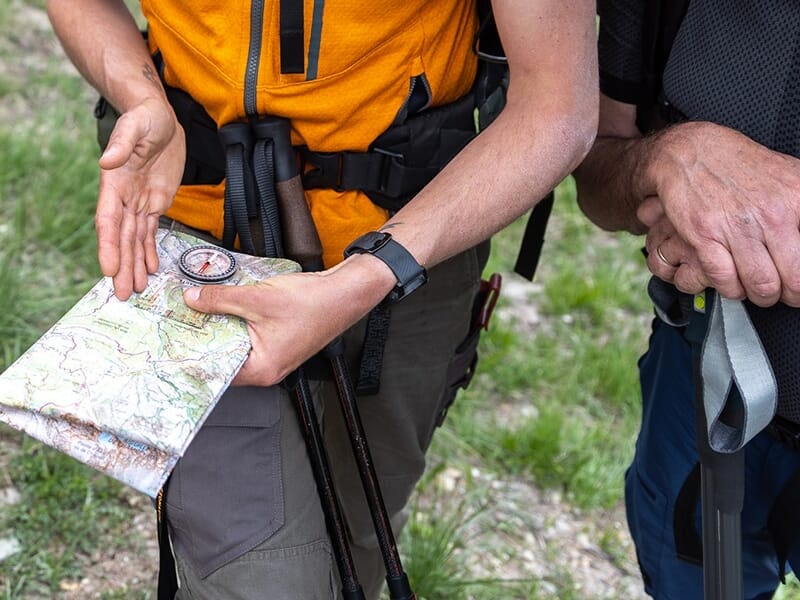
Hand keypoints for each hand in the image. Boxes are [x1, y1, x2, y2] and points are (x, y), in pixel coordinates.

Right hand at [96, 96, 184, 299]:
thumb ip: (123, 143)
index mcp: (115, 183)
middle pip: (121, 238)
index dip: (108, 245)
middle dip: (122, 265)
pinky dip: (149, 251)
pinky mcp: (156, 201)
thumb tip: (107, 161)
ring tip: (134, 289)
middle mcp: (124, 197)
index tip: (108, 268)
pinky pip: (151, 231)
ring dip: (135, 265)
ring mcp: (139, 201)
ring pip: (135, 240)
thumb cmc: (145, 118)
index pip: (108, 220)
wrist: (160, 116)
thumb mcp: (136, 126)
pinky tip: (150, 270)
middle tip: (122, 293)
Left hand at [182, 256, 392, 385]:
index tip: (169, 345)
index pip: (216, 370)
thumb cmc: (312, 303)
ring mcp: (273, 355)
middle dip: (202, 338)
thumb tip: (191, 299)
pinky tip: (222, 306)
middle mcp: (267, 369)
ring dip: (219, 328)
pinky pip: (248, 335)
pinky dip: (235, 322)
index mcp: (262, 369)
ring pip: (235, 344)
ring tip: (195, 313)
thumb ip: (221, 299)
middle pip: (224, 357)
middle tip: (176, 324)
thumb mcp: (258, 298)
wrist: (345, 293)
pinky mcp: (278, 341)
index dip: (192, 356)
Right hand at [637, 121, 799, 306]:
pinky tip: (731, 279)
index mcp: (798, 199)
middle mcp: (772, 214)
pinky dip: (730, 288)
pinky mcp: (705, 236)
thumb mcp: (789, 175)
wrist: (690, 153)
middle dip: (790, 294)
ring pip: (762, 286)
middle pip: (795, 281)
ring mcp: (738, 227)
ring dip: (760, 295)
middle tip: (784, 291)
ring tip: (757, 287)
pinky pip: (725, 281)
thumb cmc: (738, 167)